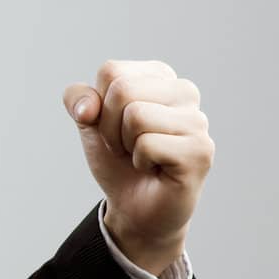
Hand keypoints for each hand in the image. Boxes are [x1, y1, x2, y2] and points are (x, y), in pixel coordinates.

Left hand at [64, 59, 214, 274]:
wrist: (134, 206)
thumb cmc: (117, 159)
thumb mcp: (88, 122)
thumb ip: (78, 99)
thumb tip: (88, 108)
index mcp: (159, 75)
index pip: (111, 71)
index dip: (99, 106)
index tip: (115, 127)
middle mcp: (184, 91)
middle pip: (122, 89)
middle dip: (109, 126)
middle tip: (126, 146)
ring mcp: (197, 120)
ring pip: (136, 114)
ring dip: (125, 144)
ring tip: (141, 156)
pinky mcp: (201, 150)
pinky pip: (148, 144)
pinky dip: (140, 161)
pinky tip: (156, 168)